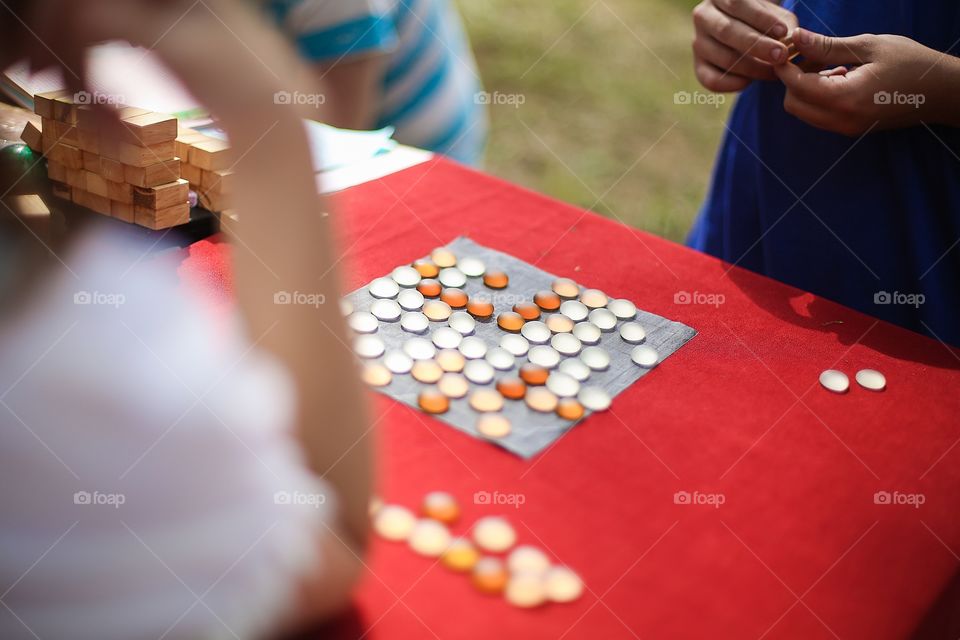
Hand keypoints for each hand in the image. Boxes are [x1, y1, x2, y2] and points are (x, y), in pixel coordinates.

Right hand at [691, 0, 797, 91]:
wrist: (744, 32)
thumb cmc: (765, 20)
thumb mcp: (775, 14)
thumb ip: (784, 24)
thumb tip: (789, 43)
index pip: (737, 4)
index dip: (760, 18)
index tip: (783, 31)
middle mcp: (703, 16)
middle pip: (727, 31)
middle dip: (757, 45)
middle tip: (780, 56)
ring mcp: (698, 42)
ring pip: (722, 56)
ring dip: (751, 68)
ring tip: (774, 72)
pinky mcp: (698, 65)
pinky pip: (711, 79)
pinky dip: (732, 84)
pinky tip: (749, 82)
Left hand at [774, 28, 959, 135]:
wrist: (942, 92)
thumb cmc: (911, 64)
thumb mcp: (869, 47)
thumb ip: (828, 47)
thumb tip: (796, 39)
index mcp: (845, 99)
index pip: (796, 87)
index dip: (785, 67)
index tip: (787, 50)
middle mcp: (841, 120)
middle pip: (793, 104)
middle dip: (794, 80)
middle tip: (813, 56)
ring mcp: (846, 129)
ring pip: (804, 112)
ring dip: (807, 89)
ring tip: (834, 66)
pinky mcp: (851, 129)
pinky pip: (820, 116)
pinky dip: (819, 97)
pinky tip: (842, 78)